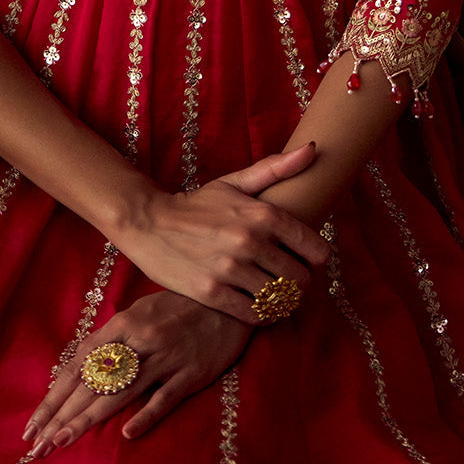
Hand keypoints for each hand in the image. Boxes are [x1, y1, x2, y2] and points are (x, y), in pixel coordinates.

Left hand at [22, 292, 250, 458]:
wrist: (228, 303)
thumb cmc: (179, 308)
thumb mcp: (141, 312)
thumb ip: (113, 338)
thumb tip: (80, 364)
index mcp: (123, 324)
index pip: (79, 364)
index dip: (55, 394)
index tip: (33, 422)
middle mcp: (140, 341)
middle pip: (94, 382)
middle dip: (62, 414)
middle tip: (37, 443)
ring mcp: (166, 358)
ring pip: (121, 393)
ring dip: (89, 419)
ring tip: (62, 441)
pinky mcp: (191, 374)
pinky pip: (165, 398)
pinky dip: (146, 415)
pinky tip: (127, 434)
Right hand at [112, 143, 330, 322]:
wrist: (147, 222)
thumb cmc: (197, 204)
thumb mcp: (235, 183)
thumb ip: (276, 168)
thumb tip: (313, 148)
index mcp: (263, 214)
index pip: (316, 249)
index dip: (316, 259)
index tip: (305, 260)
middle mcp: (250, 241)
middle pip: (299, 279)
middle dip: (298, 282)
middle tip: (287, 280)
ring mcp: (230, 269)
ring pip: (278, 299)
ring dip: (279, 300)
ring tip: (271, 294)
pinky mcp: (211, 293)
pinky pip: (253, 314)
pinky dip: (259, 314)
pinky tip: (253, 304)